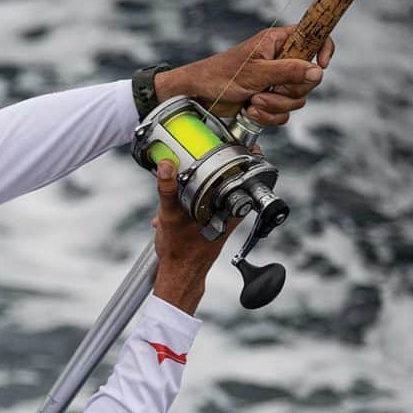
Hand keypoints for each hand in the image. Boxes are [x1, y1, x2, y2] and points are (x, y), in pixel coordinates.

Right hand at [151, 160, 241, 314]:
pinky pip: (210, 199)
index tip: (240, 139)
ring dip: (208, 177)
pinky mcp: (212, 220)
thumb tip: (166, 165)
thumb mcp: (170, 215)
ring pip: (221, 188)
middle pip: (234, 176)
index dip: (246, 153)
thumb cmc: (180, 250)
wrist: (180, 272)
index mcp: (229, 206)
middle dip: (219, 162)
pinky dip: (199, 193)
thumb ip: (168, 189)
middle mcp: (229, 210)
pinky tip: (182, 196)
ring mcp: (222, 214)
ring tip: (194, 165)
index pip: (247, 172)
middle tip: (209, 147)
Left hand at [154, 25, 334, 124]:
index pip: (315, 37)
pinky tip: (250, 111)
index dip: (323, 50)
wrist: (197, 95)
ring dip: (275, 106)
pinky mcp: (267, 100)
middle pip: (308, 78)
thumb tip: (318, 72)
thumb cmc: (220, 76)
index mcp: (278, 42)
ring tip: (253, 101)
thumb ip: (288, 71)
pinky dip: (268, 116)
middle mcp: (280, 60)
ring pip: (296, 99)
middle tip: (267, 89)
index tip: (321, 65)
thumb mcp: (256, 72)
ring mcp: (274, 82)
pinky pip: (282, 113)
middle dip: (288, 90)